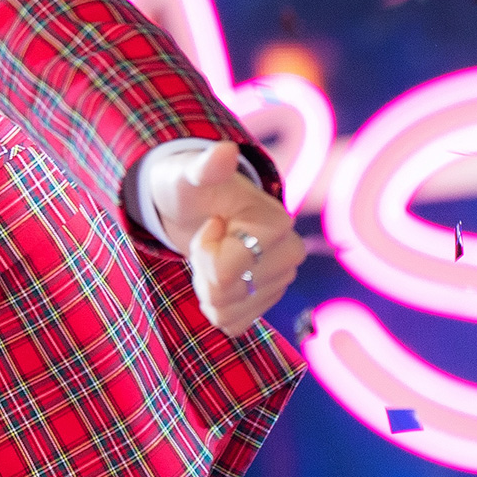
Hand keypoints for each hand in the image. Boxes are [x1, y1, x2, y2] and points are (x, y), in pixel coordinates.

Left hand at [159, 142, 304, 337]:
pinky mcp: (267, 299)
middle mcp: (289, 253)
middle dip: (204, 273)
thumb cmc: (188, 187)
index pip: (225, 271)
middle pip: (228, 296)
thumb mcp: (188, 175)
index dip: (204, 251)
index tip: (210, 223)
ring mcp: (280, 279)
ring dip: (207, 290)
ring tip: (212, 257)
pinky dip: (217, 307)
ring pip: (229, 313)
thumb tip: (224, 151)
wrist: (191, 205)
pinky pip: (235, 325)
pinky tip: (217, 278)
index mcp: (277, 223)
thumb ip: (204, 167)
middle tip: (208, 241)